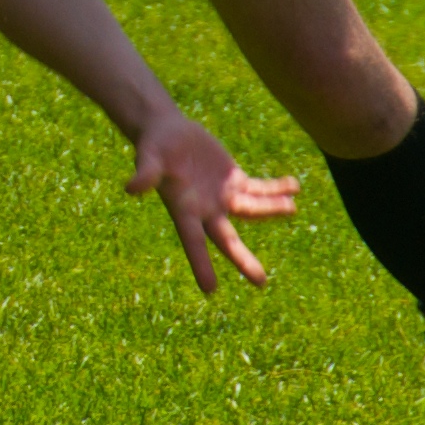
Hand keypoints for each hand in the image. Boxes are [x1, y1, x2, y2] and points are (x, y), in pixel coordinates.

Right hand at [124, 113, 297, 294]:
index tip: (210, 290)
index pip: (193, 242)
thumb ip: (145, 173)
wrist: (168, 133)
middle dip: (244, 260)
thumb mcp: (149, 158)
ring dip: (271, 209)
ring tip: (291, 207)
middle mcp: (205, 210)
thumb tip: (130, 188)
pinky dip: (275, 189)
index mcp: (183, 210)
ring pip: (251, 210)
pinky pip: (259, 189)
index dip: (201, 264)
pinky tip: (293, 186)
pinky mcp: (234, 181)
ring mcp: (222, 197)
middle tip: (261, 282)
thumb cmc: (153, 147)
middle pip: (228, 239)